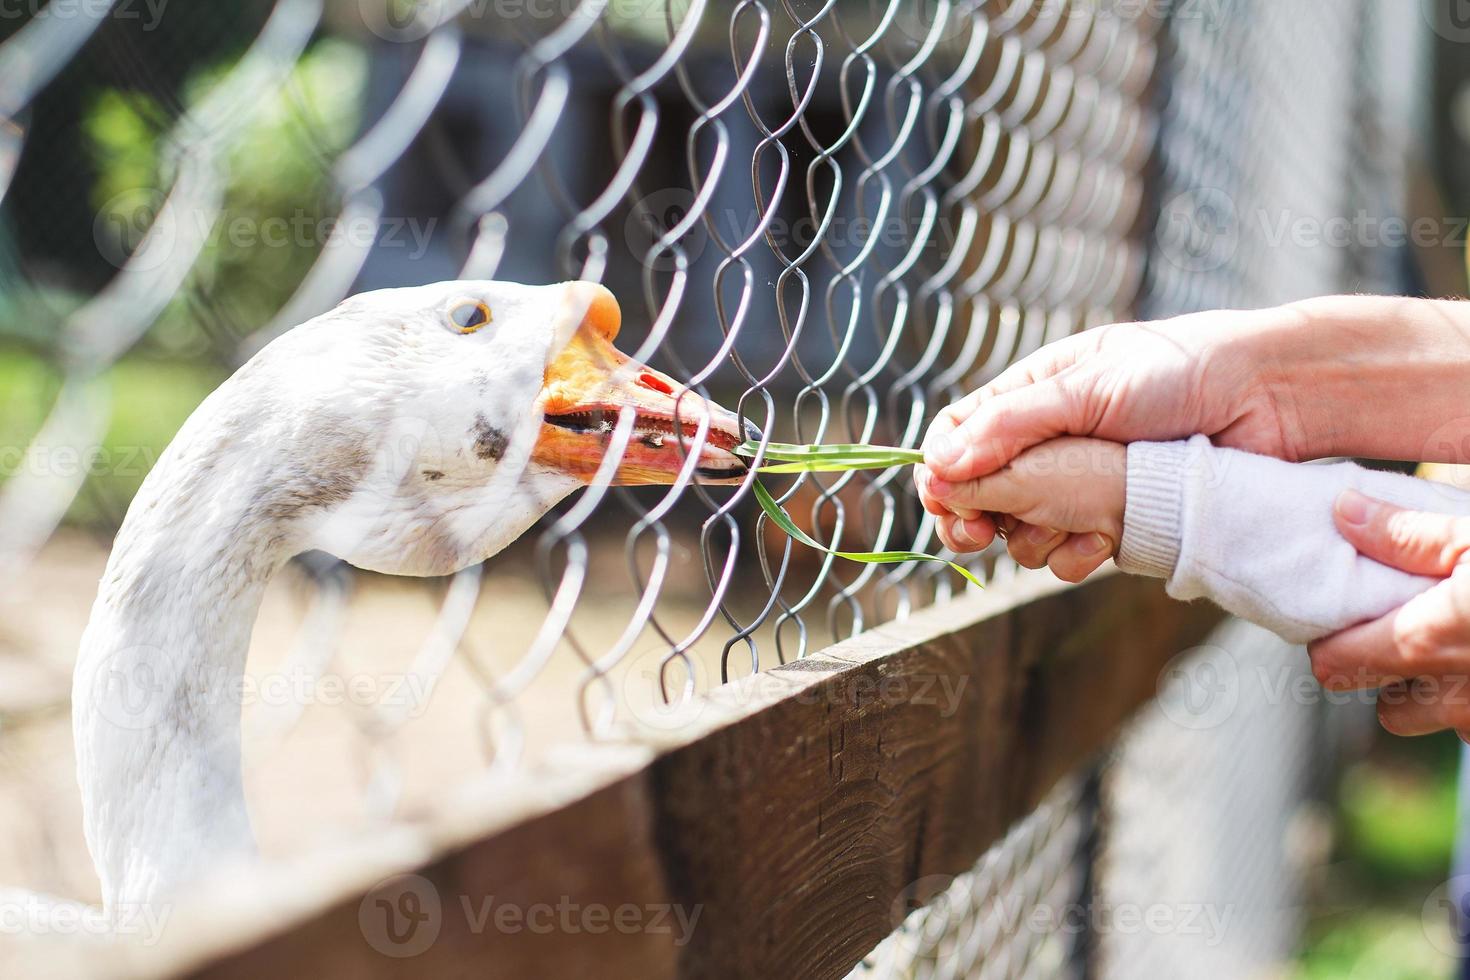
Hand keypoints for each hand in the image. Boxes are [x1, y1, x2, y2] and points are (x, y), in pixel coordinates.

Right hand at [917, 296, 1469, 573]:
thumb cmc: (1182, 371)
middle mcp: (1049, 443)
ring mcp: (1081, 485)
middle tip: (977, 535)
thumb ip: (1012, 425)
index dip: (941, 472)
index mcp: (1032, 395)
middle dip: (973, 518)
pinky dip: (1077, 554)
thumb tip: (939, 462)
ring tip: (1073, 523)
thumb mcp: (1087, 387)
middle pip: (978, 494)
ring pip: (1020, 530)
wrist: (1273, 399)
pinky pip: (1069, 554)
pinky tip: (1105, 540)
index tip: (943, 502)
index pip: (958, 437)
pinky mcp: (1116, 521)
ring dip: (1033, 537)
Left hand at [1309, 491, 1469, 738]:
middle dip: (1394, 676)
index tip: (1350, 615)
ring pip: (1441, 720)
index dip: (1334, 642)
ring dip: (1443, 694)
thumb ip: (1408, 534)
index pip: (1334, 665)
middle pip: (1389, 708)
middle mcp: (1452, 698)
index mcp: (1423, 643)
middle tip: (1415, 626)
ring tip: (1459, 640)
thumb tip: (1343, 511)